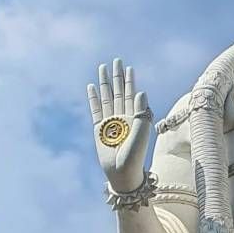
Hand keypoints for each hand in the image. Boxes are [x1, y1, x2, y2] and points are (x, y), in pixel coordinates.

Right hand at [87, 57, 153, 192]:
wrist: (123, 172)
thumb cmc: (135, 156)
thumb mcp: (142, 133)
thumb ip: (142, 112)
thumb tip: (141, 91)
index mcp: (134, 117)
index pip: (132, 95)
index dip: (131, 81)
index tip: (129, 67)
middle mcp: (122, 117)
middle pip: (119, 92)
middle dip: (117, 77)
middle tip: (116, 60)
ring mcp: (110, 123)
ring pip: (107, 98)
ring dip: (105, 84)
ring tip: (102, 68)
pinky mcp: (99, 129)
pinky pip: (96, 110)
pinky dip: (93, 98)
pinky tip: (91, 87)